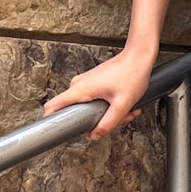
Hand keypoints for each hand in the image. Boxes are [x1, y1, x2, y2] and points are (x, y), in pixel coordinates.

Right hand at [41, 44, 156, 138]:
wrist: (139, 57)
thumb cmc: (131, 74)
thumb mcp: (122, 105)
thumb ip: (108, 123)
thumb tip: (95, 135)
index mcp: (80, 89)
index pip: (53, 106)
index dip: (51, 121)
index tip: (58, 132)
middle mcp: (79, 85)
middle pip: (77, 113)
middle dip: (97, 121)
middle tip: (117, 119)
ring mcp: (86, 83)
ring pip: (90, 108)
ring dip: (108, 114)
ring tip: (126, 111)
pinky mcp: (94, 83)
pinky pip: (96, 100)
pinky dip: (111, 106)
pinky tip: (125, 105)